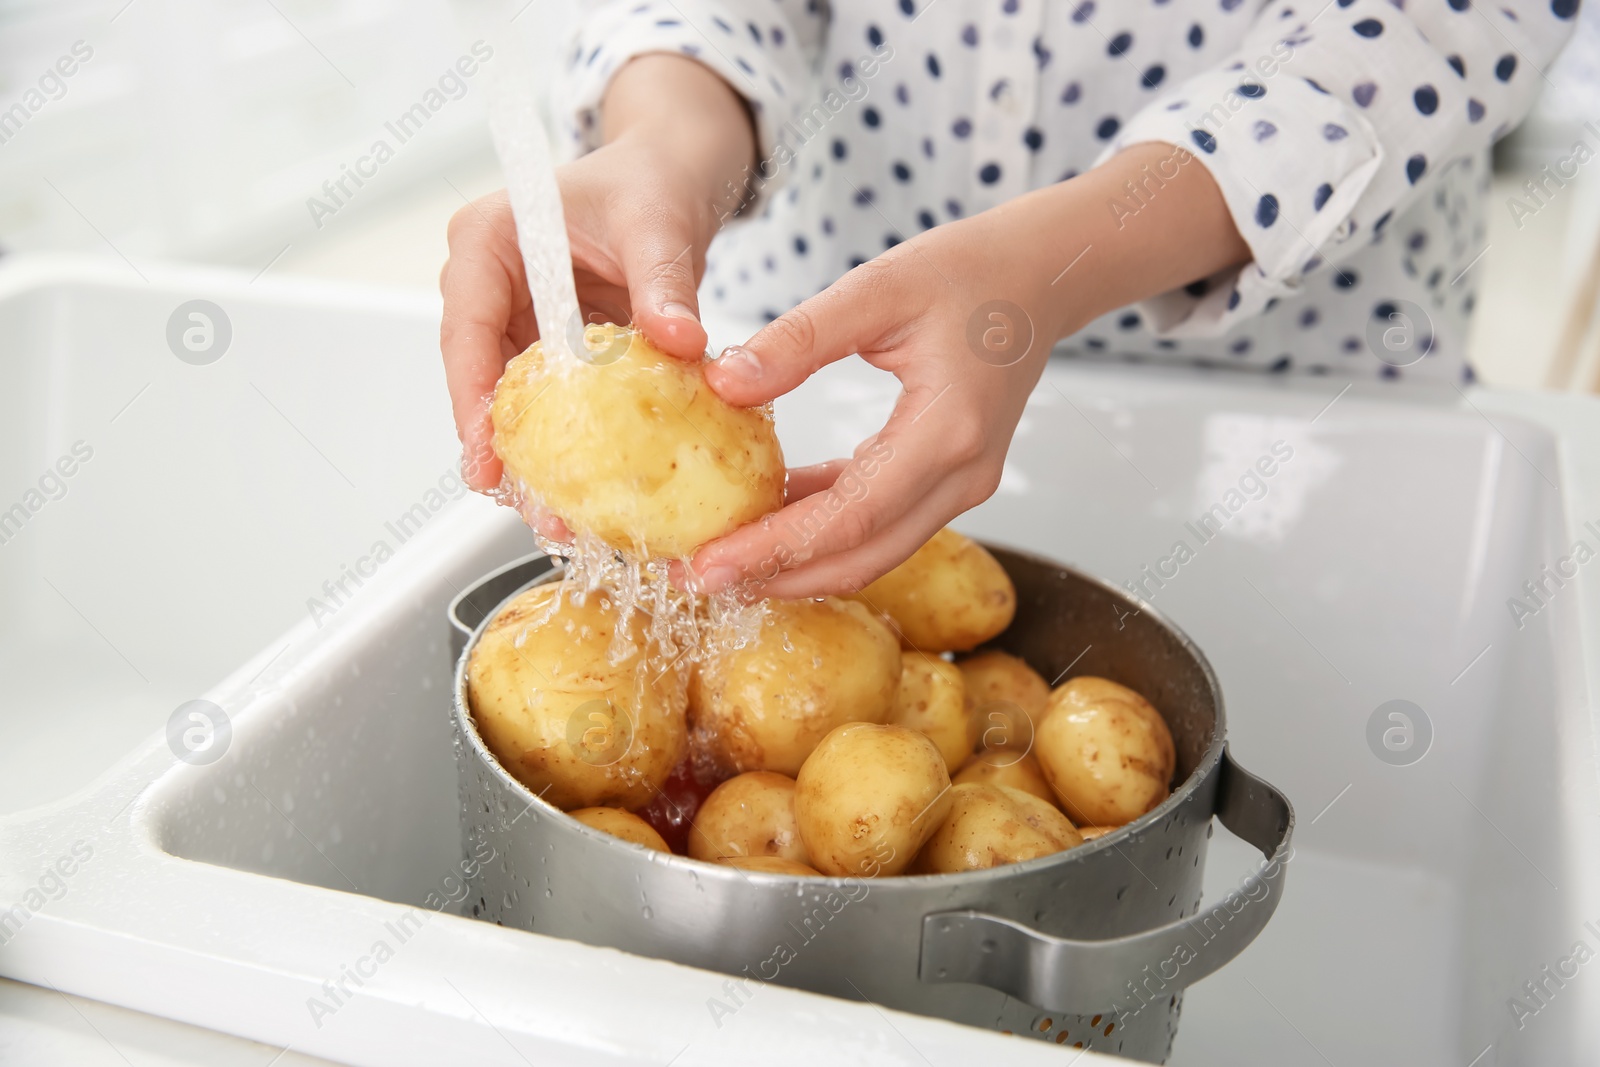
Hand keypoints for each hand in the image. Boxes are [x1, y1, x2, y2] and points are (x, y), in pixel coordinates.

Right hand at [439, 54, 753, 494]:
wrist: (674, 174)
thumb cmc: (653, 178)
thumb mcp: (660, 222)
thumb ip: (664, 282)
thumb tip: (682, 342)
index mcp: (488, 240)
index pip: (466, 329)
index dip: (472, 399)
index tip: (487, 456)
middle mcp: (491, 285)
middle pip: (482, 380)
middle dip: (505, 451)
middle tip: (536, 510)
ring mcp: (520, 320)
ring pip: (516, 404)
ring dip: (539, 462)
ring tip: (565, 521)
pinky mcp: (555, 349)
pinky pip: (557, 404)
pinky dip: (575, 445)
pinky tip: (594, 491)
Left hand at [683, 142, 1248, 599]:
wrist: (1041, 274)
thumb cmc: (969, 271)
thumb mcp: (875, 288)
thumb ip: (798, 339)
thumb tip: (720, 383)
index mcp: (946, 433)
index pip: (849, 517)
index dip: (774, 549)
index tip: (707, 566)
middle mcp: (962, 476)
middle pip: (862, 558)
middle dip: (777, 577)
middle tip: (697, 581)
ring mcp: (962, 484)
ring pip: (872, 552)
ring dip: (798, 563)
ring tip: (723, 560)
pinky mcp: (949, 479)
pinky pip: (880, 522)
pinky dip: (825, 529)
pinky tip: (770, 512)